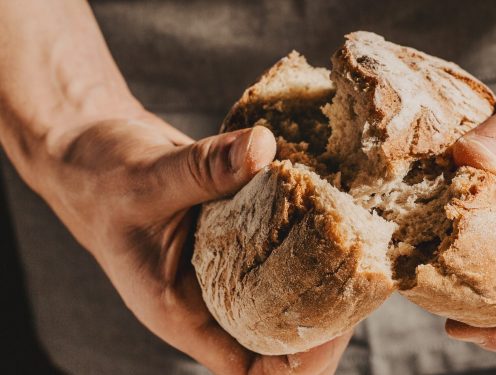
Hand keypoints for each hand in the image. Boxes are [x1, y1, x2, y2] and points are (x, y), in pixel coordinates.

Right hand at [36, 112, 350, 374]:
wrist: (91, 151)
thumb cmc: (100, 178)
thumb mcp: (145, 177)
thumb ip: (202, 168)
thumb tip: (263, 148)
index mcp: (183, 312)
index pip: (249, 368)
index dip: (297, 362)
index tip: (336, 325)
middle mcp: (212, 296)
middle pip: (281, 333)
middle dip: (327, 314)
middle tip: (363, 274)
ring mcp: (228, 264)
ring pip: (286, 286)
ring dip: (324, 270)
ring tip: (360, 241)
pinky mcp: (240, 231)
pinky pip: (281, 241)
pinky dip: (308, 228)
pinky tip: (336, 203)